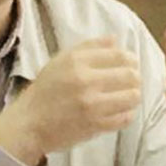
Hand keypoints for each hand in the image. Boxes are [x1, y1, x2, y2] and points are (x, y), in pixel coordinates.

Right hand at [0, 37, 140, 165]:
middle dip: (135, 77)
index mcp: (77, 61)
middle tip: (131, 81)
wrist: (30, 122)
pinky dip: (127, 114)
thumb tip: (116, 39)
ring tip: (127, 96)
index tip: (131, 64)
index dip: (130, 59)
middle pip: (131, 75)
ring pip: (132, 96)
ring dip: (133, 96)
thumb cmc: (47, 89)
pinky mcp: (95, 126)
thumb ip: (89, 47)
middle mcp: (86, 81)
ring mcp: (92, 105)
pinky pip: (125, 118)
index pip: (119, 55)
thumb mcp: (61, 60)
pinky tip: (119, 111)